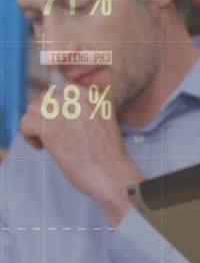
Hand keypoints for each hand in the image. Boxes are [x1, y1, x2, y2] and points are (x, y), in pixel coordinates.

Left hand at [19, 87, 140, 225]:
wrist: (111, 174)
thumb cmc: (110, 157)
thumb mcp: (107, 124)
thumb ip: (88, 112)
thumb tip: (62, 113)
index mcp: (97, 98)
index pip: (68, 88)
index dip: (61, 104)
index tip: (64, 119)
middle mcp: (80, 100)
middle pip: (48, 96)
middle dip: (47, 112)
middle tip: (54, 131)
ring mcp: (64, 112)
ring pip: (34, 106)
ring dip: (36, 122)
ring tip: (45, 139)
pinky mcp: (50, 128)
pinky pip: (26, 122)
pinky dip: (28, 135)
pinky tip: (41, 146)